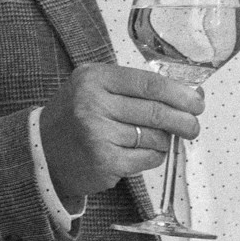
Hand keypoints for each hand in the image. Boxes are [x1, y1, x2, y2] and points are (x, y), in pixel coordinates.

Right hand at [39, 63, 202, 202]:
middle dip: (183, 119)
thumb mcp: (94, 88)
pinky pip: (146, 158)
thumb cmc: (76, 117)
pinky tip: (147, 152)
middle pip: (155, 111)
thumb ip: (132, 87)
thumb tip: (185, 93)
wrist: (43, 151)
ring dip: (165, 140)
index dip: (179, 92)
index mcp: (93, 78)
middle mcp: (92, 103)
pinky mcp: (104, 161)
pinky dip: (154, 156)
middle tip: (194, 125)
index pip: (148, 83)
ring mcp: (97, 134)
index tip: (196, 100)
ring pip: (154, 137)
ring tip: (160, 139)